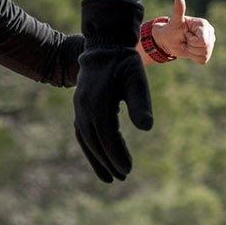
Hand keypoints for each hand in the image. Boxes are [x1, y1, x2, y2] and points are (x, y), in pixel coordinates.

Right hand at [74, 0, 153, 182]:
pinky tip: (99, 157)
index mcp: (99, 104)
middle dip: (109, 162)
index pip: (108, 138)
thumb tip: (146, 128)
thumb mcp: (137, 80)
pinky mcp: (80, 108)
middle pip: (96, 143)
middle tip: (123, 177)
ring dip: (97, 160)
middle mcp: (85, 109)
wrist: (103, 46)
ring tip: (109, 178)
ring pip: (86, 141)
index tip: (128, 171)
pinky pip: (82, 133)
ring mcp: (79, 109)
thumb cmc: (124, 63)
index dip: (117, 156)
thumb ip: (140, 103)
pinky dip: (90, 148)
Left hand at [152, 0, 215, 64]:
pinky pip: (202, 60)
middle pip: (205, 48)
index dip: (192, 41)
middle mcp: (210, 33)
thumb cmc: (171, 30)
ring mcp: (210, 42)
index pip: (203, 41)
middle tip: (185, 40)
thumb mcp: (174, 21)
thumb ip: (178, 10)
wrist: (169, 41)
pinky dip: (194, 57)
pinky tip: (190, 50)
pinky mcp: (207, 51)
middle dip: (191, 47)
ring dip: (192, 52)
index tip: (186, 35)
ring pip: (204, 55)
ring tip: (187, 44)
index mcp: (204, 25)